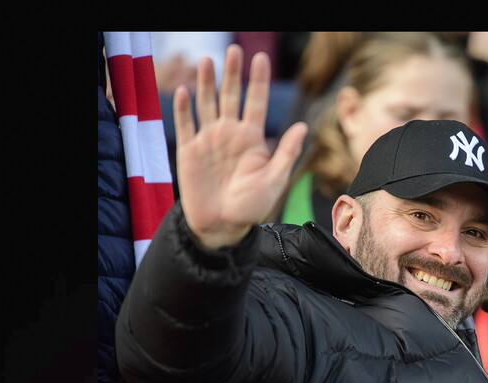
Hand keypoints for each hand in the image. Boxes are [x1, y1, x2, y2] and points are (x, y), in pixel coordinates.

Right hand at [173, 44, 307, 248]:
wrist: (223, 226)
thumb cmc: (252, 206)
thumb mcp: (274, 180)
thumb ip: (286, 152)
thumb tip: (304, 126)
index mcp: (252, 138)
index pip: (256, 102)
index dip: (258, 81)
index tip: (261, 58)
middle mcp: (230, 134)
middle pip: (231, 96)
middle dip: (232, 74)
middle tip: (233, 51)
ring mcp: (209, 140)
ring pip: (207, 104)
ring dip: (205, 83)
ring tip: (206, 61)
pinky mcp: (190, 151)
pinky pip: (186, 125)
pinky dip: (183, 109)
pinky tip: (184, 91)